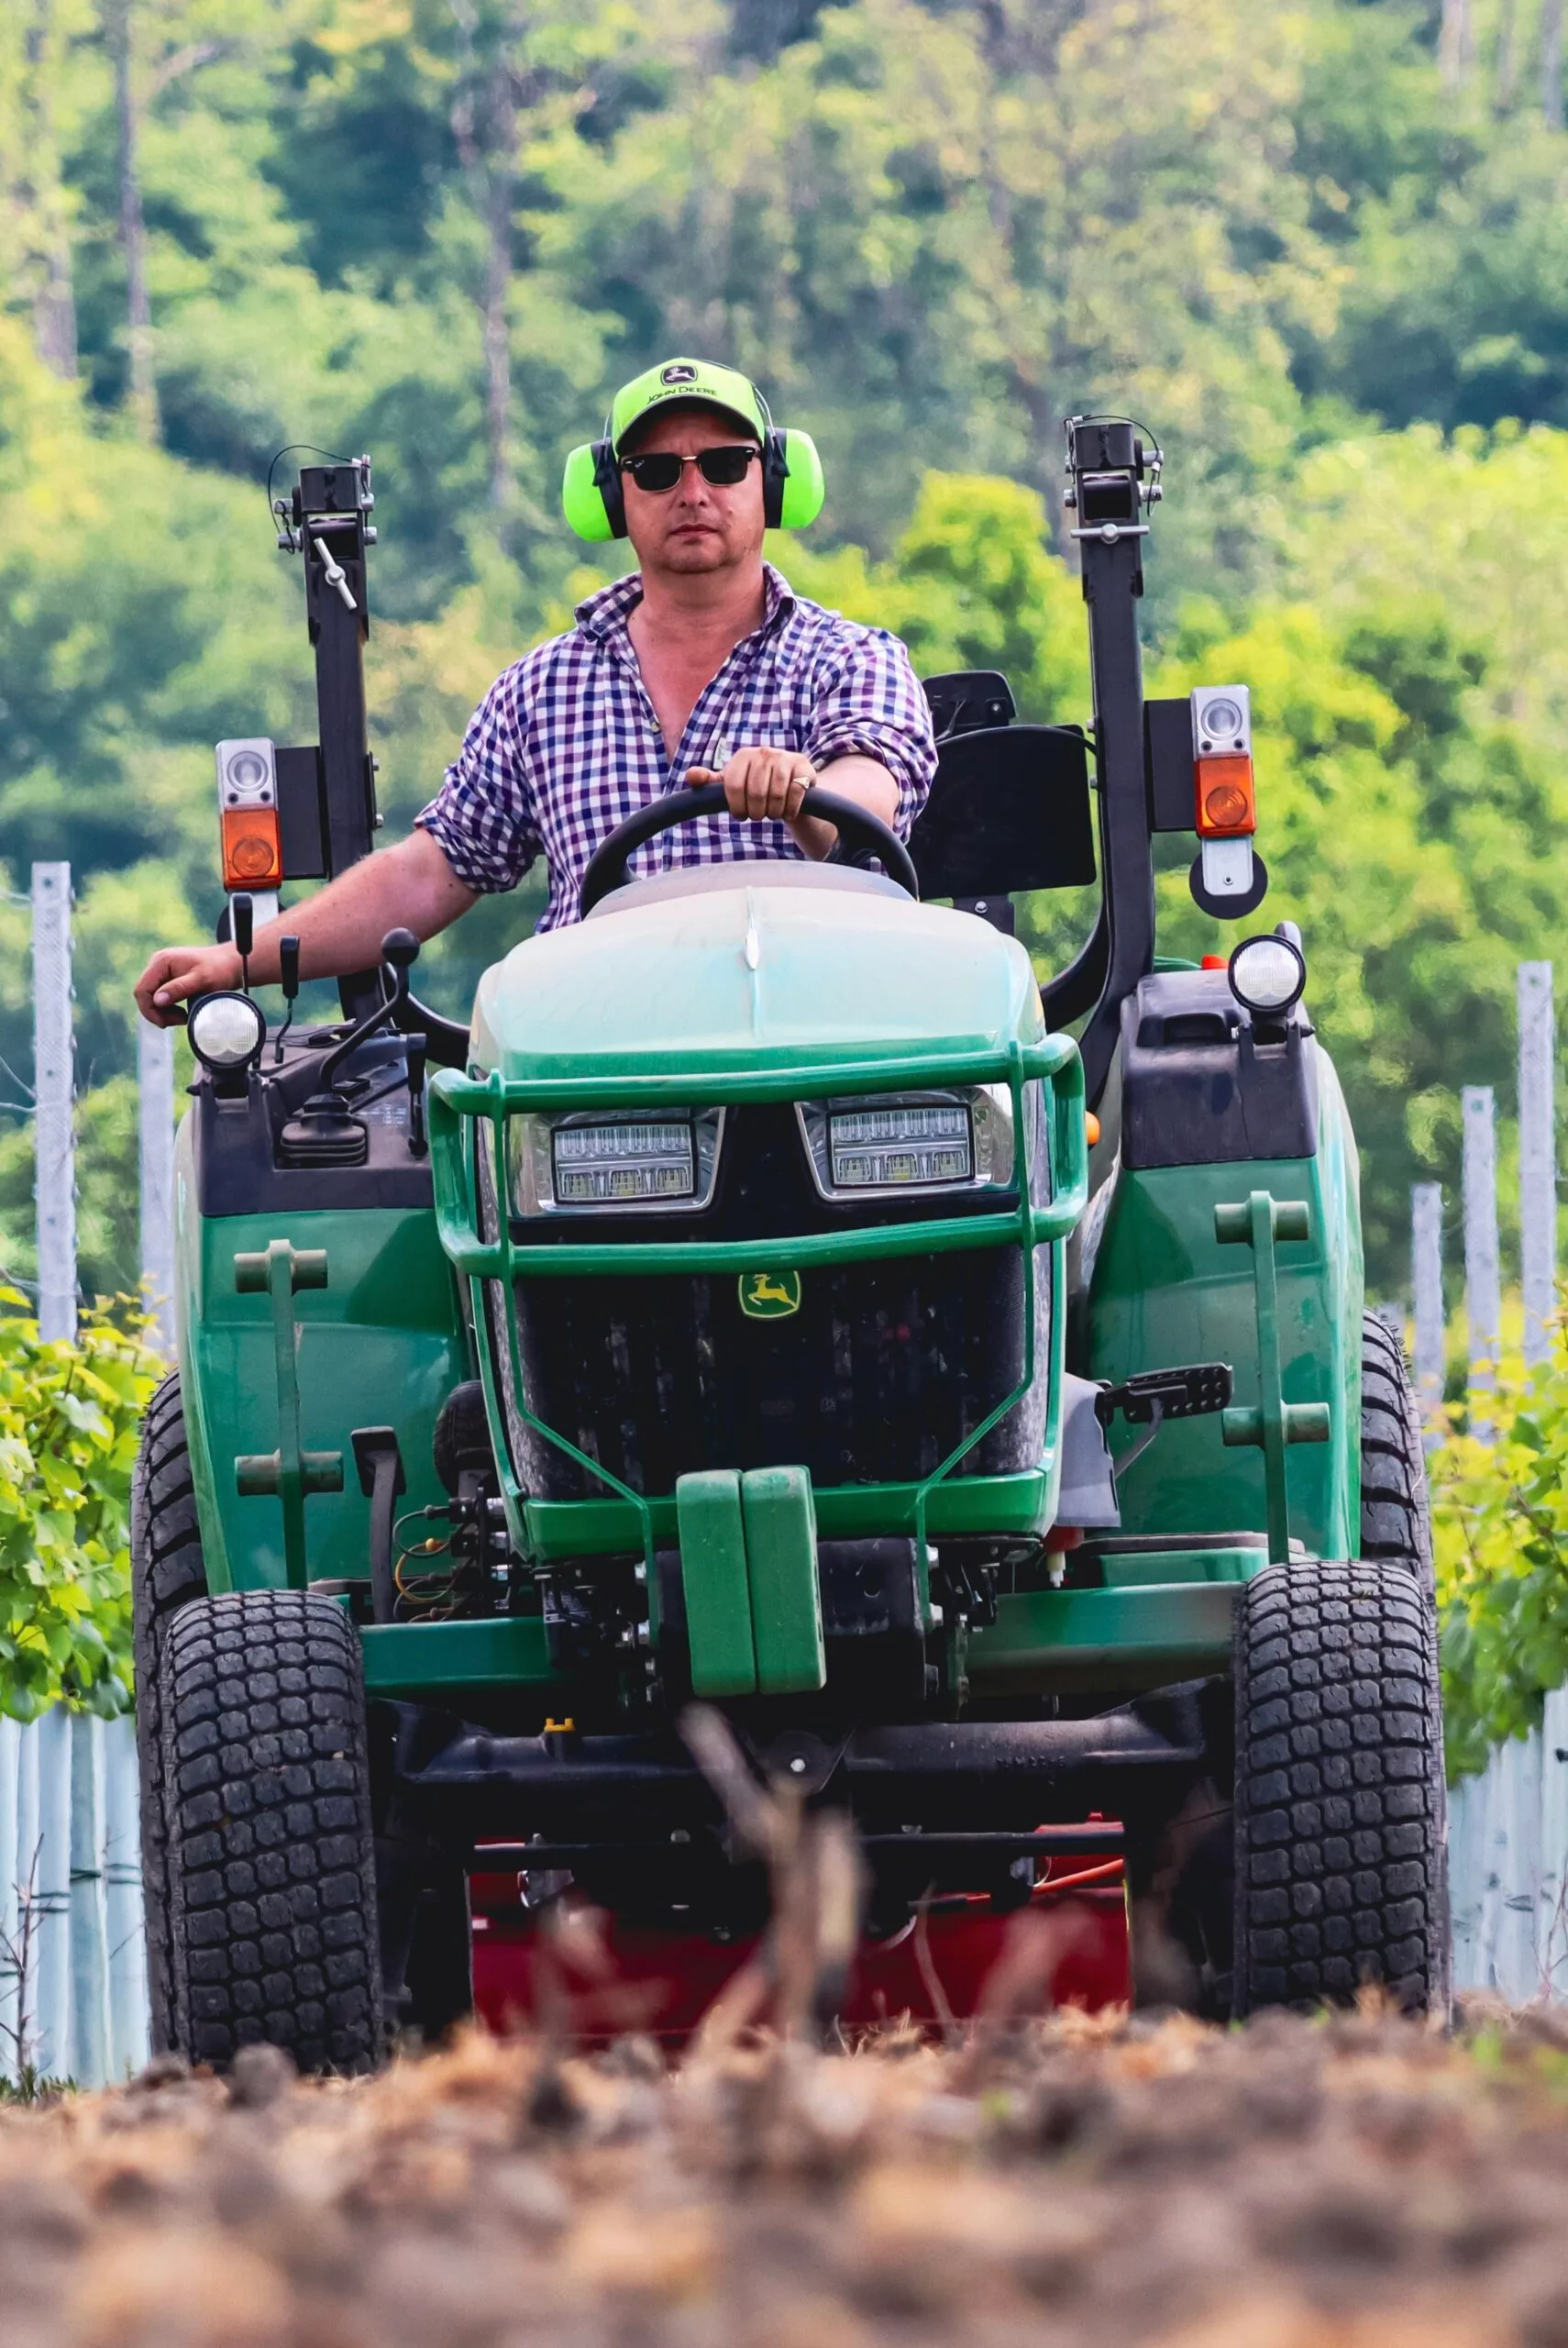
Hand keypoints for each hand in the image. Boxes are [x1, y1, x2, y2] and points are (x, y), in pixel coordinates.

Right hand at [135, 942, 241, 1027]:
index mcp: (161, 962)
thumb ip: (179, 989)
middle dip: (158, 1013)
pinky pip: (160, 997)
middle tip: (179, 1021)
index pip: (142, 990)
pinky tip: (182, 1013)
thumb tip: (157, 1000)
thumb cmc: (219, 970)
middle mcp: (158, 964)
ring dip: (164, 1013)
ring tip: (183, 1018)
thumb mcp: (202, 980)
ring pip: (152, 998)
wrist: (231, 964)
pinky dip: (168, 1009)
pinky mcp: (168, 978)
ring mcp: (162, 971)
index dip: (149, 1010)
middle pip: (145, 995)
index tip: (166, 1023)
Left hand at [688, 747, 817, 824]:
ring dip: (773, 813)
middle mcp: (764, 752)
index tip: (740, 814)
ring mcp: (785, 758)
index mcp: (743, 755)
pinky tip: (788, 812)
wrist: (791, 782)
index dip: (736, 807)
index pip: (733, 786)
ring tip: (772, 812)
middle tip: (758, 815)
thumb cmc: (755, 784)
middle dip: (756, 812)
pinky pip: (795, 795)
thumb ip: (710, 782)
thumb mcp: (732, 783)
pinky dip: (790, 810)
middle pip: (755, 794)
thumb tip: (690, 776)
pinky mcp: (804, 767)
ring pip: (775, 796)